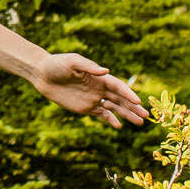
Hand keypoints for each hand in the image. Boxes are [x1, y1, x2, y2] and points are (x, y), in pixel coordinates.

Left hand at [32, 52, 148, 128]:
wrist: (42, 74)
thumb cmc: (58, 64)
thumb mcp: (72, 62)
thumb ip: (89, 67)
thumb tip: (106, 71)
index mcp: (99, 77)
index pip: (117, 87)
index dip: (128, 94)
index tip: (138, 101)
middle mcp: (99, 88)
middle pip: (120, 99)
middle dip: (133, 107)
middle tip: (146, 115)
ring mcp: (93, 98)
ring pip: (114, 108)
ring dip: (127, 115)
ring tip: (140, 123)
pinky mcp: (85, 107)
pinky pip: (101, 115)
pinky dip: (110, 120)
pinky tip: (119, 126)